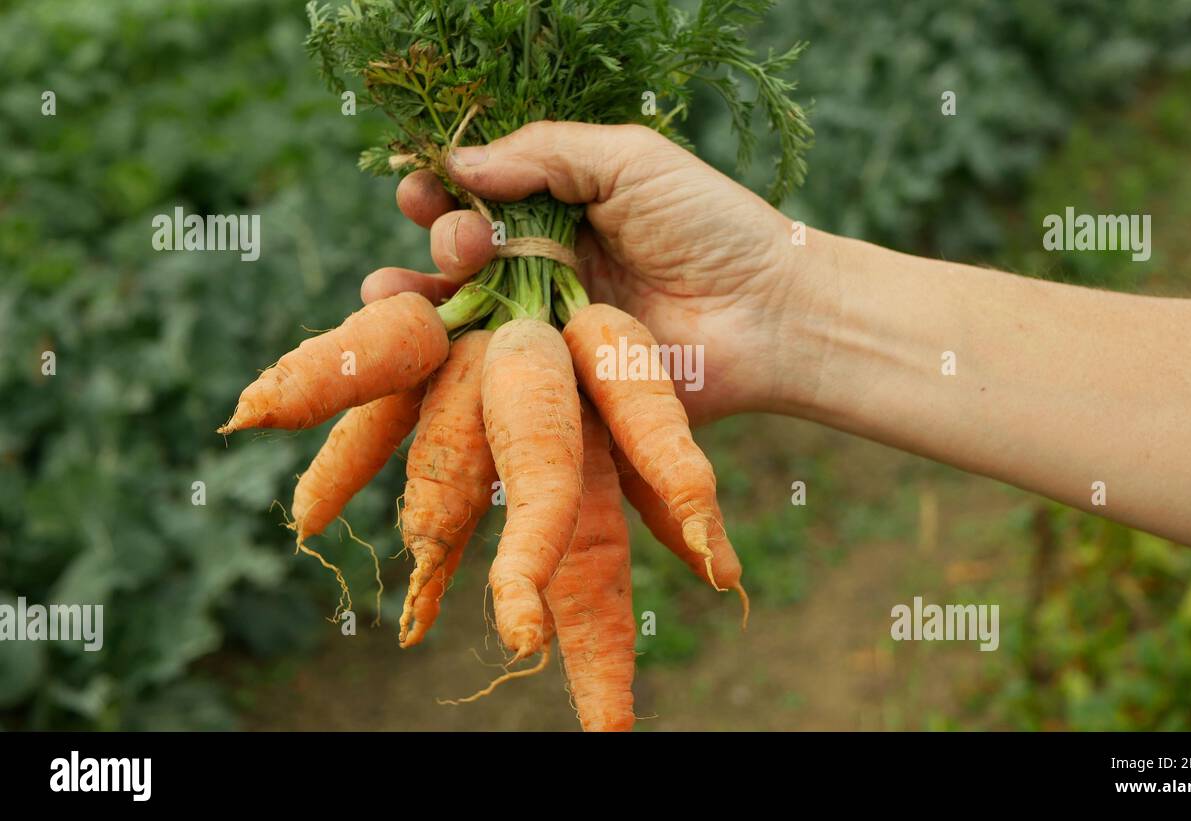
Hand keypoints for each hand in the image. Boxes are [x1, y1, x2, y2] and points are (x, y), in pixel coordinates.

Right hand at [361, 121, 817, 423]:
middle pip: (463, 256)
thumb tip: (461, 163)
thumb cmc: (710, 226)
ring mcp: (551, 330)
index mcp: (562, 211)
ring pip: (464, 318)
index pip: (481, 197)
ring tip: (388, 292)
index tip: (422, 186)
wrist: (769, 314)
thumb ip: (544, 153)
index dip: (443, 191)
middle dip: (439, 240)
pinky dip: (450, 368)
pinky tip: (416, 349)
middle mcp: (547, 270)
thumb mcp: (628, 160)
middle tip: (459, 239)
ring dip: (416, 301)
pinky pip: (495, 378)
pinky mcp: (560, 385)